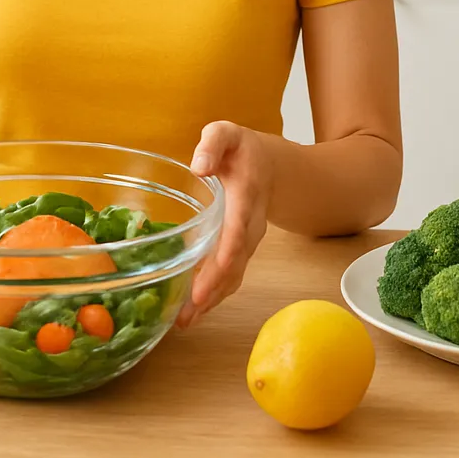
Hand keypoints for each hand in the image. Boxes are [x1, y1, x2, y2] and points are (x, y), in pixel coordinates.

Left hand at [177, 121, 274, 328]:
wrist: (273, 167)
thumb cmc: (242, 149)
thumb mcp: (227, 134)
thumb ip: (213, 144)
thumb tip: (199, 165)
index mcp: (246, 196)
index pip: (238, 230)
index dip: (225, 255)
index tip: (209, 277)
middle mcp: (250, 224)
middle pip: (235, 262)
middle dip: (213, 289)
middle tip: (187, 314)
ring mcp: (249, 241)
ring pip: (235, 275)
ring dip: (212, 299)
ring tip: (185, 322)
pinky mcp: (242, 251)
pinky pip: (232, 276)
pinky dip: (215, 295)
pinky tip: (194, 311)